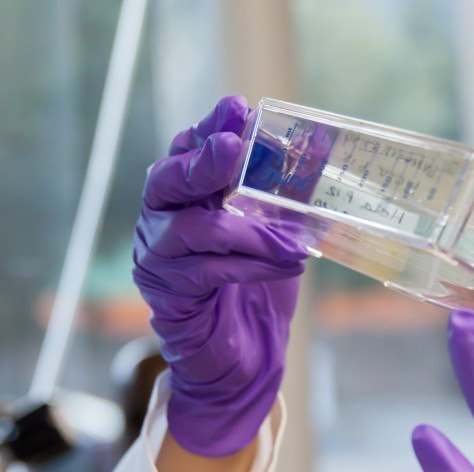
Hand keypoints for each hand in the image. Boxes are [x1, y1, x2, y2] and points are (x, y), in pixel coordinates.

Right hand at [133, 96, 307, 456]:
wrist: (238, 362)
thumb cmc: (252, 292)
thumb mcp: (268, 235)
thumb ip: (276, 200)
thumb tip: (315, 160)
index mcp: (182, 198)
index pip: (186, 151)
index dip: (209, 128)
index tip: (239, 109)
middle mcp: (160, 223)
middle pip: (168, 180)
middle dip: (204, 162)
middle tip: (235, 148)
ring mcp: (158, 261)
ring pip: (189, 228)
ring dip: (246, 228)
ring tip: (291, 238)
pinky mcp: (171, 299)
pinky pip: (209, 273)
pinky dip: (253, 265)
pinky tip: (289, 265)